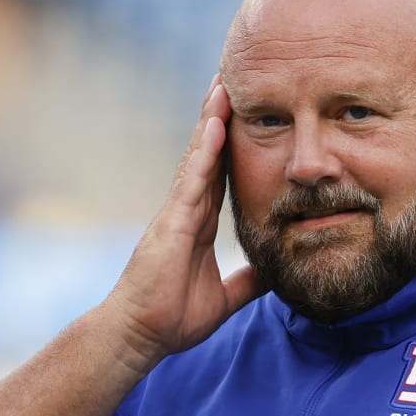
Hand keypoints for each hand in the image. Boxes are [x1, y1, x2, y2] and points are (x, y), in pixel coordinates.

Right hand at [106, 78, 261, 371]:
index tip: (246, 111)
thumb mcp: (225, 298)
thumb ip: (247, 283)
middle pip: (208, 154)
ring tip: (225, 84)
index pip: (220, 173)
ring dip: (211, 119)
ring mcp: (176, 212)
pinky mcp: (171, 222)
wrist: (140, 337)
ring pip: (198, 156)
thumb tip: (274, 276)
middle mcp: (186, 210)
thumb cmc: (172, 318)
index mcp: (199, 223)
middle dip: (220, 116)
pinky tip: (215, 124)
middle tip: (234, 78)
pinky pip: (191, 179)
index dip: (231, 142)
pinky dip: (203, 151)